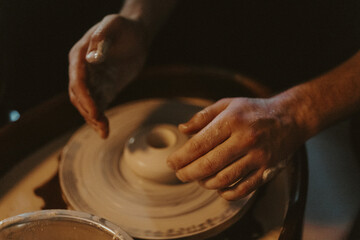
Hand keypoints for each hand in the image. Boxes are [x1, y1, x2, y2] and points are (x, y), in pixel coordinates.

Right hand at [68, 14, 147, 137]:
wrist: (136, 35)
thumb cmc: (124, 27)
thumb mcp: (114, 24)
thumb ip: (102, 37)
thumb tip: (92, 58)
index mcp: (80, 55)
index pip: (78, 79)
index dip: (84, 96)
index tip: (94, 110)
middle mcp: (83, 71)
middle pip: (79, 96)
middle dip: (88, 111)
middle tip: (101, 123)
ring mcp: (93, 81)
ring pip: (87, 105)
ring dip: (93, 118)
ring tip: (104, 131)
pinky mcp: (105, 89)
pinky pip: (99, 106)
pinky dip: (100, 119)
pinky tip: (105, 131)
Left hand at [167, 97, 304, 200]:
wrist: (289, 118)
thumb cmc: (253, 110)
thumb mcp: (227, 104)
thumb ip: (203, 116)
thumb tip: (183, 130)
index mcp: (231, 120)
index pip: (199, 144)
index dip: (181, 157)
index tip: (171, 163)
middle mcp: (245, 139)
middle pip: (209, 164)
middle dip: (188, 173)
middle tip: (180, 175)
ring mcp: (258, 156)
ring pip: (224, 179)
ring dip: (205, 183)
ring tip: (198, 179)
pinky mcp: (267, 170)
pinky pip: (243, 188)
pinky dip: (227, 192)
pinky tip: (218, 188)